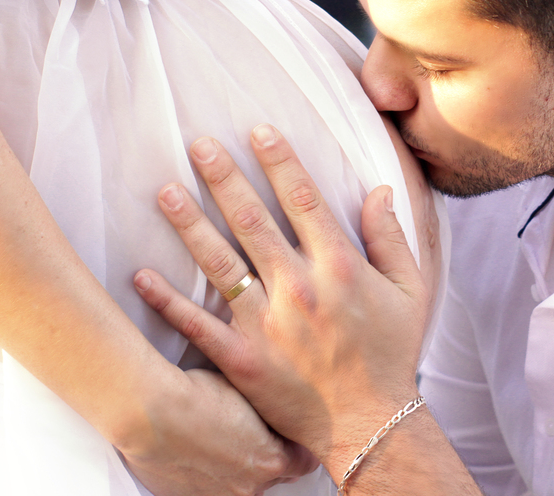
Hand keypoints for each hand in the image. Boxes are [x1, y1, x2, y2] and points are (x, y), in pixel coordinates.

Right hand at [121, 368, 315, 495]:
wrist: (151, 411)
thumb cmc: (197, 395)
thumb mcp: (247, 393)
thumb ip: (265, 413)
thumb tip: (269, 413)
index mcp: (271, 461)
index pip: (302, 462)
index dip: (293, 443)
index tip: (286, 432)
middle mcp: (248, 487)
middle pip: (272, 476)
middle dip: (267, 456)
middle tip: (252, 432)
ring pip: (240, 485)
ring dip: (236, 468)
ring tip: (220, 440)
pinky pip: (208, 488)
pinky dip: (206, 473)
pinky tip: (196, 449)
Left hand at [134, 124, 438, 480]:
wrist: (371, 423)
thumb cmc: (393, 353)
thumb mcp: (411, 291)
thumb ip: (392, 238)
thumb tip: (379, 189)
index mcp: (340, 265)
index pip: (303, 199)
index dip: (280, 161)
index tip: (259, 131)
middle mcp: (300, 287)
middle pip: (253, 219)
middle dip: (223, 177)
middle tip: (197, 145)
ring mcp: (266, 324)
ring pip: (220, 263)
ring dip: (190, 224)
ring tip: (165, 190)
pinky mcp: (242, 358)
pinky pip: (198, 324)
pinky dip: (168, 300)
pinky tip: (142, 275)